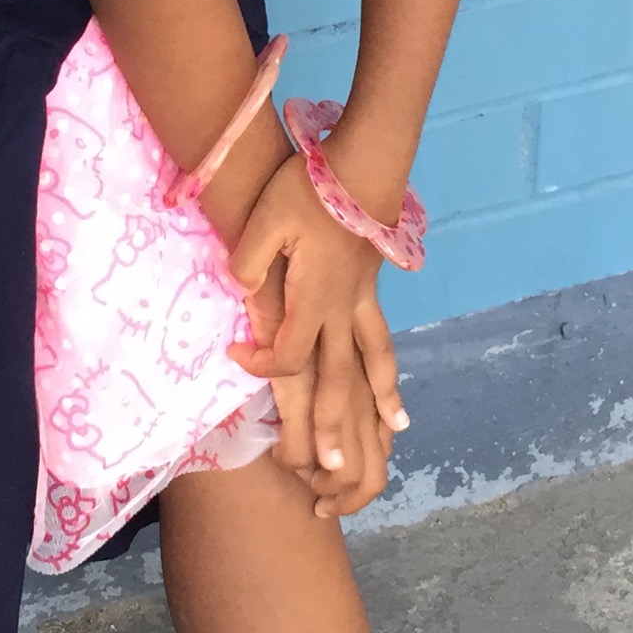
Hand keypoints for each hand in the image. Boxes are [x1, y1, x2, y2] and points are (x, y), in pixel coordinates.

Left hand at [224, 155, 406, 518]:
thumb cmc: (308, 189)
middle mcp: (344, 309)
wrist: (363, 164)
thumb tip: (241, 291)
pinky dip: (388, 372)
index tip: (236, 356)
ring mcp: (363, 300)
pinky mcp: (371, 289)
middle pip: (339, 378)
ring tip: (391, 434)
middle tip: (326, 469)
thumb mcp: (264, 220)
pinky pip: (380, 341)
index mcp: (314, 297)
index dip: (261, 364)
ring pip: (372, 362)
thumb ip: (249, 262)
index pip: (288, 353)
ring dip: (378, 402)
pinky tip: (396, 395)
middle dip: (331, 425)